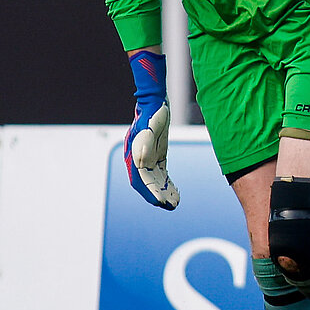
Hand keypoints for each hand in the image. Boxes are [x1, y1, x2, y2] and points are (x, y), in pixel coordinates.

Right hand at [125, 51, 178, 209]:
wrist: (155, 102)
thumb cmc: (152, 114)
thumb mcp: (149, 129)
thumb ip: (145, 145)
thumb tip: (141, 164)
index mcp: (134, 155)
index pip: (140, 180)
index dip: (149, 192)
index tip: (160, 202)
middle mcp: (138, 159)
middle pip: (147, 183)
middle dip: (157, 196)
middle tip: (171, 206)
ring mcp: (147, 157)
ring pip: (154, 180)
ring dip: (163, 192)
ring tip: (175, 203)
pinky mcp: (156, 155)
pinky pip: (160, 173)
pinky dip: (166, 183)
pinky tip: (174, 190)